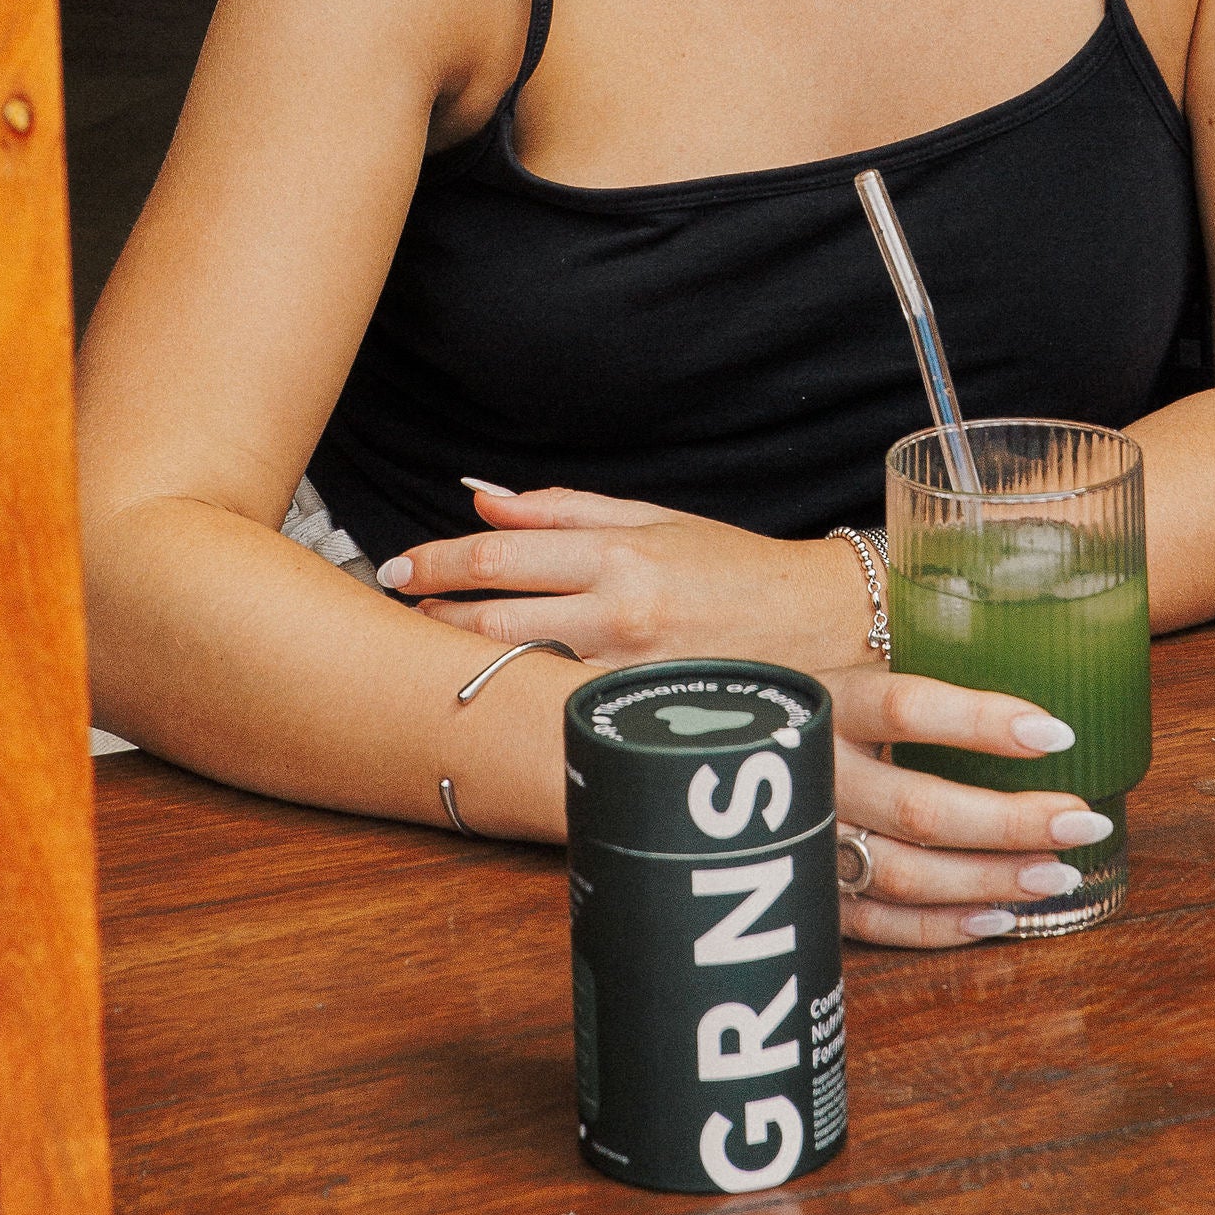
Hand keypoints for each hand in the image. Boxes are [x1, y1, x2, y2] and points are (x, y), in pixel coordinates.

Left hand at [384, 480, 869, 671]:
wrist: (816, 624)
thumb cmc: (732, 567)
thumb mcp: (652, 519)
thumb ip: (563, 510)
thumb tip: (484, 498)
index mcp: (618, 553)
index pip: (502, 555)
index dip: (438, 562)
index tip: (397, 567)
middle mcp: (619, 612)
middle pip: (495, 620)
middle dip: (436, 618)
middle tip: (400, 615)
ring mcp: (629, 673)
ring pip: (520, 672)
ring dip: (467, 663)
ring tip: (431, 656)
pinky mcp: (643, 717)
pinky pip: (563, 709)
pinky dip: (522, 699)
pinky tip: (497, 698)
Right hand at [829, 663, 1113, 948]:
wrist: (735, 751)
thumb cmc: (830, 709)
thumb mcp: (862, 673)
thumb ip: (929, 676)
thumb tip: (1033, 674)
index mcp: (834, 704)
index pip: (909, 707)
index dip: (982, 722)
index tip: (1057, 733)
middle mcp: (819, 774)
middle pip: (919, 806)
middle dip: (1011, 820)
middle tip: (1081, 821)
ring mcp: (810, 840)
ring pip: (906, 873)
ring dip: (990, 879)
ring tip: (1057, 874)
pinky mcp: (811, 893)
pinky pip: (880, 924)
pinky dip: (943, 927)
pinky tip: (999, 916)